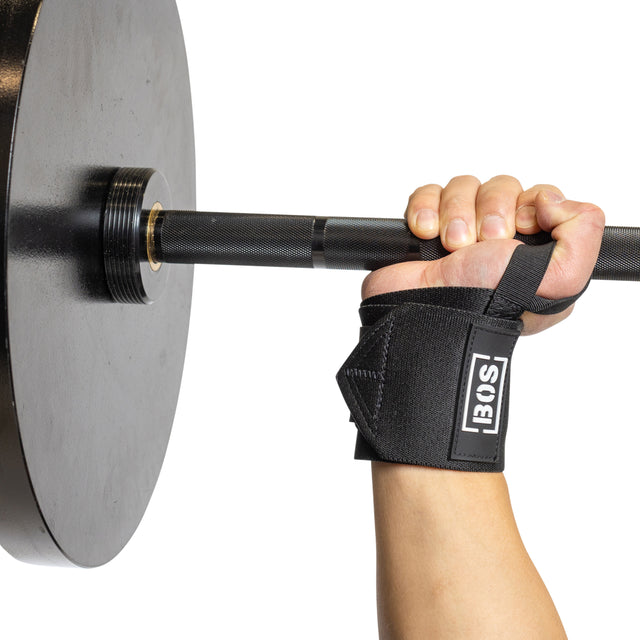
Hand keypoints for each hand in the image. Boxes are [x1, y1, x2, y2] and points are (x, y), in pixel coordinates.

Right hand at [362, 175, 604, 334]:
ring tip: (452, 246)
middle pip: (503, 187)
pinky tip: (427, 233)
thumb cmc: (483, 304)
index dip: (529, 206)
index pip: (542, 198)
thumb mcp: (559, 279)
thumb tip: (552, 198)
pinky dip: (425, 208)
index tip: (517, 231)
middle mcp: (501, 244)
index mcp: (535, 254)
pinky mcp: (428, 227)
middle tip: (480, 244)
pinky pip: (429, 193)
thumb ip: (584, 233)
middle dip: (490, 212)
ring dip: (456, 213)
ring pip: (464, 187)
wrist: (424, 314)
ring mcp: (462, 234)